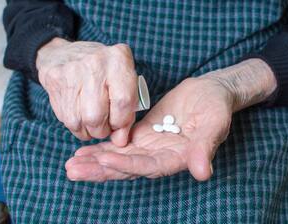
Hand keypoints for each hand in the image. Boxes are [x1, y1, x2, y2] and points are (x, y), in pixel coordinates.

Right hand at [36, 38, 137, 144]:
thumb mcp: (123, 81)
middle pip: (98, 116)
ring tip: (94, 122)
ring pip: (81, 122)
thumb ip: (128, 109)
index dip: (122, 121)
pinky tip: (81, 117)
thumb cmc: (102, 71)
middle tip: (106, 126)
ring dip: (90, 130)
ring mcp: (71, 72)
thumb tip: (120, 141)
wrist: (63, 53)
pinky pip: (67, 120)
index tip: (120, 125)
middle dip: (104, 130)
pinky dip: (77, 126)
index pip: (123, 101)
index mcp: (118, 59)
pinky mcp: (54, 82)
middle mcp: (94, 64)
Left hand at [65, 59, 276, 181]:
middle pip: (128, 167)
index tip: (104, 159)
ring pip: (120, 157)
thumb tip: (203, 173)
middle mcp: (160, 156)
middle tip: (73, 170)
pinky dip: (103, 146)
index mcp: (177, 158)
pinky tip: (84, 149)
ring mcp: (150, 145)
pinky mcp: (143, 133)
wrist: (210, 92)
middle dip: (101, 169)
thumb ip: (205, 147)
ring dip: (96, 161)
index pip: (149, 166)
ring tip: (72, 164)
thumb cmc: (216, 107)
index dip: (127, 165)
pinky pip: (120, 143)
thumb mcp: (214, 124)